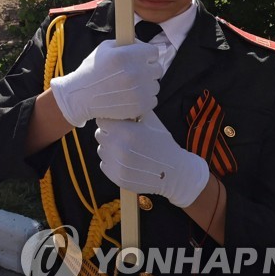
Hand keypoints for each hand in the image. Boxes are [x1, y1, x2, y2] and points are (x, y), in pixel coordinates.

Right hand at [49, 40, 159, 126]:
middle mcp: (135, 72)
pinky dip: (144, 99)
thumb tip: (141, 46)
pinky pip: (152, 99)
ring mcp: (139, 91)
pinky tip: (130, 97)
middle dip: (147, 70)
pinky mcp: (140, 106)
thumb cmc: (91, 71)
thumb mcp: (104, 49)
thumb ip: (125, 45)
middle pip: (158, 69)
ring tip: (130, 87)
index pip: (154, 52)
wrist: (80, 96)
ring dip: (146, 85)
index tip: (140, 59)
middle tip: (135, 73)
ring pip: (155, 85)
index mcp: (127, 55)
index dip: (146, 55)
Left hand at [95, 112, 209, 207]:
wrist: (175, 173)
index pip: (102, 120)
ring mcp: (117, 164)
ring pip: (101, 149)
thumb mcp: (151, 121)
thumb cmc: (162, 143)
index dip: (111, 120)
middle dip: (109, 133)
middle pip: (99, 134)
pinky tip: (127, 161)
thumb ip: (134, 109)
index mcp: (126, 130)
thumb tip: (119, 98)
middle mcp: (119, 147)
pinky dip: (112, 162)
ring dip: (110, 148)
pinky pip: (104, 164)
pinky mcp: (116, 177)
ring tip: (127, 150)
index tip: (119, 123)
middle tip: (123, 137)